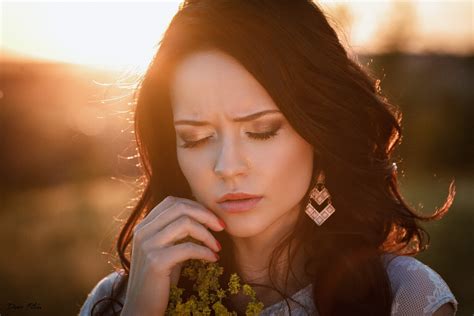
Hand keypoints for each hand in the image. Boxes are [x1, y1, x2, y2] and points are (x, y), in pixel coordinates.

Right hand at [121, 196, 224, 315]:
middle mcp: (143, 231)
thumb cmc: (160, 279)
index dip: (196, 206)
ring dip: (207, 234)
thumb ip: (178, 232)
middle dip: (206, 215)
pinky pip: (188, 248)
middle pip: (180, 208)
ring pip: (185, 224)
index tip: (213, 219)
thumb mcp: (168, 249)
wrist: (142, 308)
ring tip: (217, 247)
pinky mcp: (156, 262)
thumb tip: (203, 216)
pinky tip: (213, 259)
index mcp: (144, 226)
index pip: (172, 202)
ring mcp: (147, 245)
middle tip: (221, 227)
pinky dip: (205, 251)